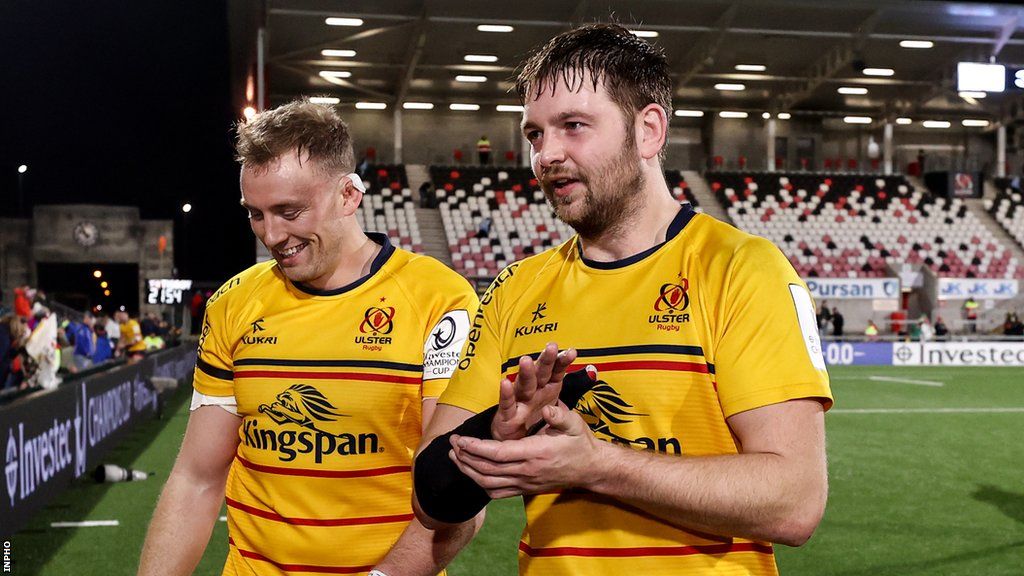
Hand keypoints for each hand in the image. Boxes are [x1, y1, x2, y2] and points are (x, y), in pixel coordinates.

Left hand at [452, 403, 601, 498]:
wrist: (591, 468)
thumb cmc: (580, 442)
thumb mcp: (574, 423)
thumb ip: (559, 415)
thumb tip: (546, 408)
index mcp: (535, 453)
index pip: (497, 454)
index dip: (474, 448)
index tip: (459, 439)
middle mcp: (527, 472)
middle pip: (487, 470)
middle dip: (465, 457)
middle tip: (451, 444)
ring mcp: (525, 483)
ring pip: (488, 484)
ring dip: (468, 471)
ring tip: (454, 457)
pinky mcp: (525, 490)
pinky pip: (497, 493)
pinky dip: (480, 484)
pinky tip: (471, 473)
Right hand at [490, 343, 576, 440]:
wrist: (520, 443)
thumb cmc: (537, 422)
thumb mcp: (560, 408)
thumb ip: (573, 390)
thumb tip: (591, 373)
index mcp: (547, 388)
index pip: (556, 371)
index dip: (562, 361)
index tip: (571, 353)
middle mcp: (533, 391)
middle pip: (540, 373)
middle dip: (545, 360)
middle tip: (551, 348)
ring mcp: (519, 401)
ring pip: (523, 384)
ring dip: (525, 372)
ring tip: (526, 361)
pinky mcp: (507, 414)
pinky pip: (507, 403)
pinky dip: (506, 394)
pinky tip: (506, 383)